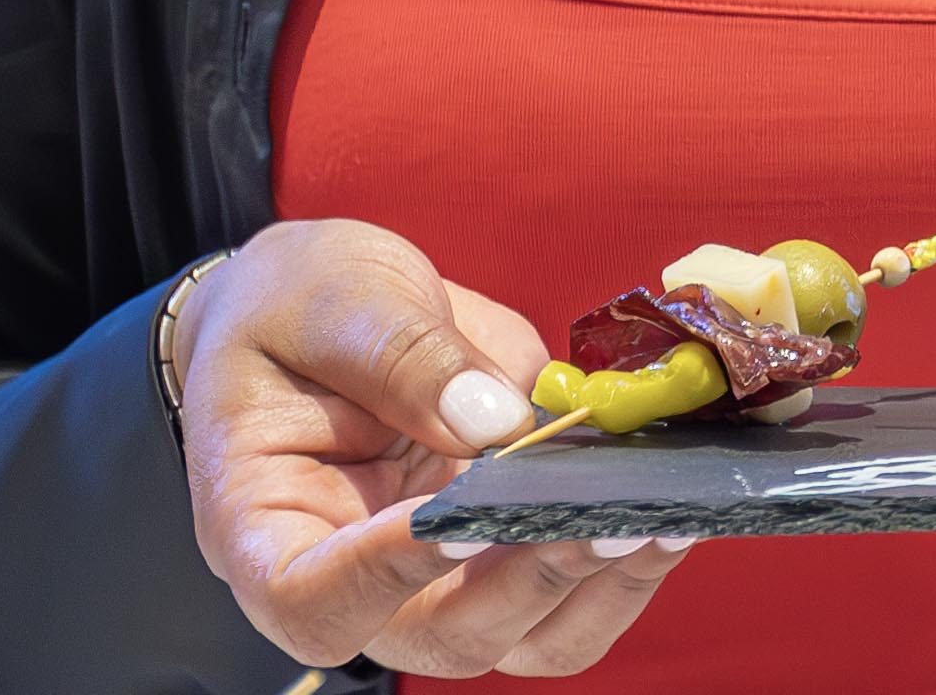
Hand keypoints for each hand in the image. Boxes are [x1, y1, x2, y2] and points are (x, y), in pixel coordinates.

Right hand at [173, 217, 696, 676]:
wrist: (316, 313)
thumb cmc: (292, 307)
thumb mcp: (330, 296)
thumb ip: (401, 353)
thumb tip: (497, 422)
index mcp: (265, 527)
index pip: (309, 599)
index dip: (380, 577)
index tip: (450, 514)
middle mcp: (353, 583)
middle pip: (441, 638)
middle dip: (531, 581)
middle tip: (606, 515)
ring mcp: (434, 583)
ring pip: (524, 640)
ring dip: (600, 587)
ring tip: (663, 513)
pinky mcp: (500, 559)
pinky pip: (571, 600)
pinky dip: (627, 566)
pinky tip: (670, 500)